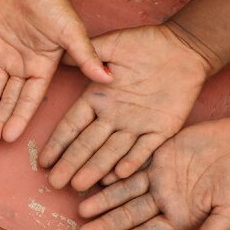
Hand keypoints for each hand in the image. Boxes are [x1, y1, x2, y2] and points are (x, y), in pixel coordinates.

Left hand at [0, 0, 109, 145]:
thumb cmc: (57, 5)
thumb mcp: (72, 33)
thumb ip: (85, 58)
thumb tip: (108, 80)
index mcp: (42, 69)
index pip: (28, 100)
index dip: (18, 119)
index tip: (8, 138)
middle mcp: (22, 67)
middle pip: (6, 99)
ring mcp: (4, 56)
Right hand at [39, 24, 211, 190]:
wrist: (184, 49)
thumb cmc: (146, 43)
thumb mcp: (113, 43)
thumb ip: (88, 52)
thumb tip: (59, 54)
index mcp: (98, 99)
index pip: (73, 125)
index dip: (58, 143)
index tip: (44, 161)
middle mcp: (113, 117)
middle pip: (88, 144)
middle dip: (72, 164)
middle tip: (56, 183)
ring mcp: (137, 126)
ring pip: (112, 151)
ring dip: (97, 168)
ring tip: (80, 185)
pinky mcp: (161, 129)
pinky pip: (146, 148)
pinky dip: (134, 161)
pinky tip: (120, 174)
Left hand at [77, 115, 229, 229]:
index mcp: (179, 218)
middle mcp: (163, 200)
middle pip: (129, 215)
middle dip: (106, 225)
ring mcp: (158, 178)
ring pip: (124, 192)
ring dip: (103, 200)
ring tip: (81, 209)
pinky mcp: (155, 155)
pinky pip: (130, 165)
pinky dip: (113, 172)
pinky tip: (94, 178)